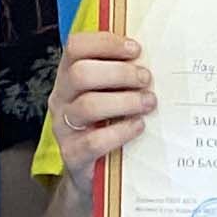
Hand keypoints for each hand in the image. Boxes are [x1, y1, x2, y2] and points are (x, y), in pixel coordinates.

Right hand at [46, 30, 152, 183]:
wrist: (93, 174)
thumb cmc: (108, 125)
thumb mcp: (109, 94)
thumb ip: (122, 74)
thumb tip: (155, 53)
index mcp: (69, 76)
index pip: (75, 47)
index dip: (105, 43)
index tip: (135, 49)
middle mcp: (61, 98)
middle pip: (80, 73)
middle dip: (119, 73)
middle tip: (146, 79)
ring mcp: (63, 127)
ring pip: (88, 105)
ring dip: (124, 101)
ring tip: (148, 103)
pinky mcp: (73, 154)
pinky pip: (94, 141)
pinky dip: (121, 131)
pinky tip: (138, 126)